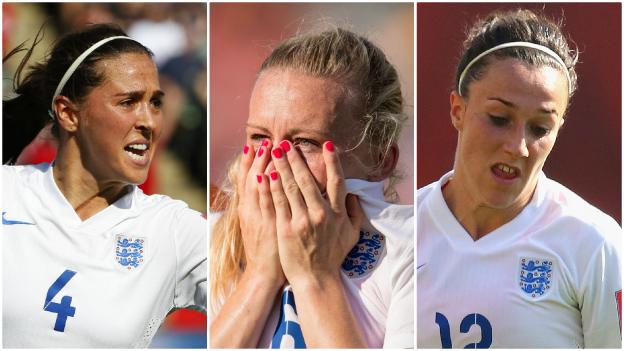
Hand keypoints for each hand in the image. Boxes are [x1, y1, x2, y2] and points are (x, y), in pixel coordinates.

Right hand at [237, 140, 284, 287]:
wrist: (262, 274)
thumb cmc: (267, 251)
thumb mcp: (260, 225)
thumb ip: (265, 207)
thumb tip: (269, 189)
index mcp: (249, 209)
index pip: (248, 179)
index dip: (250, 161)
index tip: (255, 144)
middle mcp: (250, 210)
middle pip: (250, 178)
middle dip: (256, 158)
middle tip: (264, 140)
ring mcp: (257, 217)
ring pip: (256, 186)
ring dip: (260, 166)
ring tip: (267, 148)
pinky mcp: (266, 226)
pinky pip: (264, 203)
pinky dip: (264, 188)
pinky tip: (266, 173)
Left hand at [268, 140, 363, 286]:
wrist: (316, 279)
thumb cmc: (333, 257)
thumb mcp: (352, 235)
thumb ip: (354, 213)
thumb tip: (354, 194)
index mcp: (337, 213)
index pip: (336, 181)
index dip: (332, 162)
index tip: (328, 145)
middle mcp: (321, 214)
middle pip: (308, 179)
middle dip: (296, 159)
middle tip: (288, 143)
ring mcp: (303, 220)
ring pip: (291, 187)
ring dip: (282, 166)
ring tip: (275, 151)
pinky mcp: (286, 228)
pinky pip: (279, 202)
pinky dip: (273, 186)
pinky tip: (267, 173)